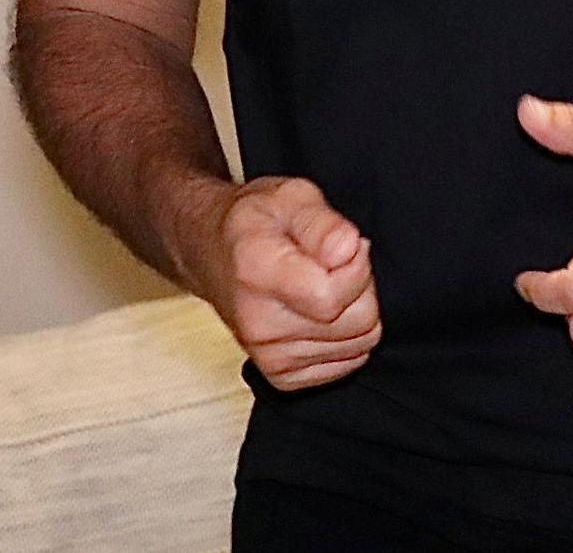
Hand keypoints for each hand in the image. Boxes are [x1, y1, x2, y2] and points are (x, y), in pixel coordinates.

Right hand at [168, 173, 382, 388]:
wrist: (211, 252)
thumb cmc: (253, 223)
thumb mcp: (291, 196)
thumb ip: (323, 224)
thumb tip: (351, 250)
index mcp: (257, 272)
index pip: (335, 295)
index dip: (357, 265)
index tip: (344, 245)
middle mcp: (259, 323)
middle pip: (357, 322)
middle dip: (361, 287)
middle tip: (335, 264)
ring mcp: (268, 355)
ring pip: (359, 343)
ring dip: (354, 311)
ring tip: (325, 284)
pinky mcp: (281, 375)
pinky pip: (348, 362)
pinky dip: (345, 337)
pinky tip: (320, 311)